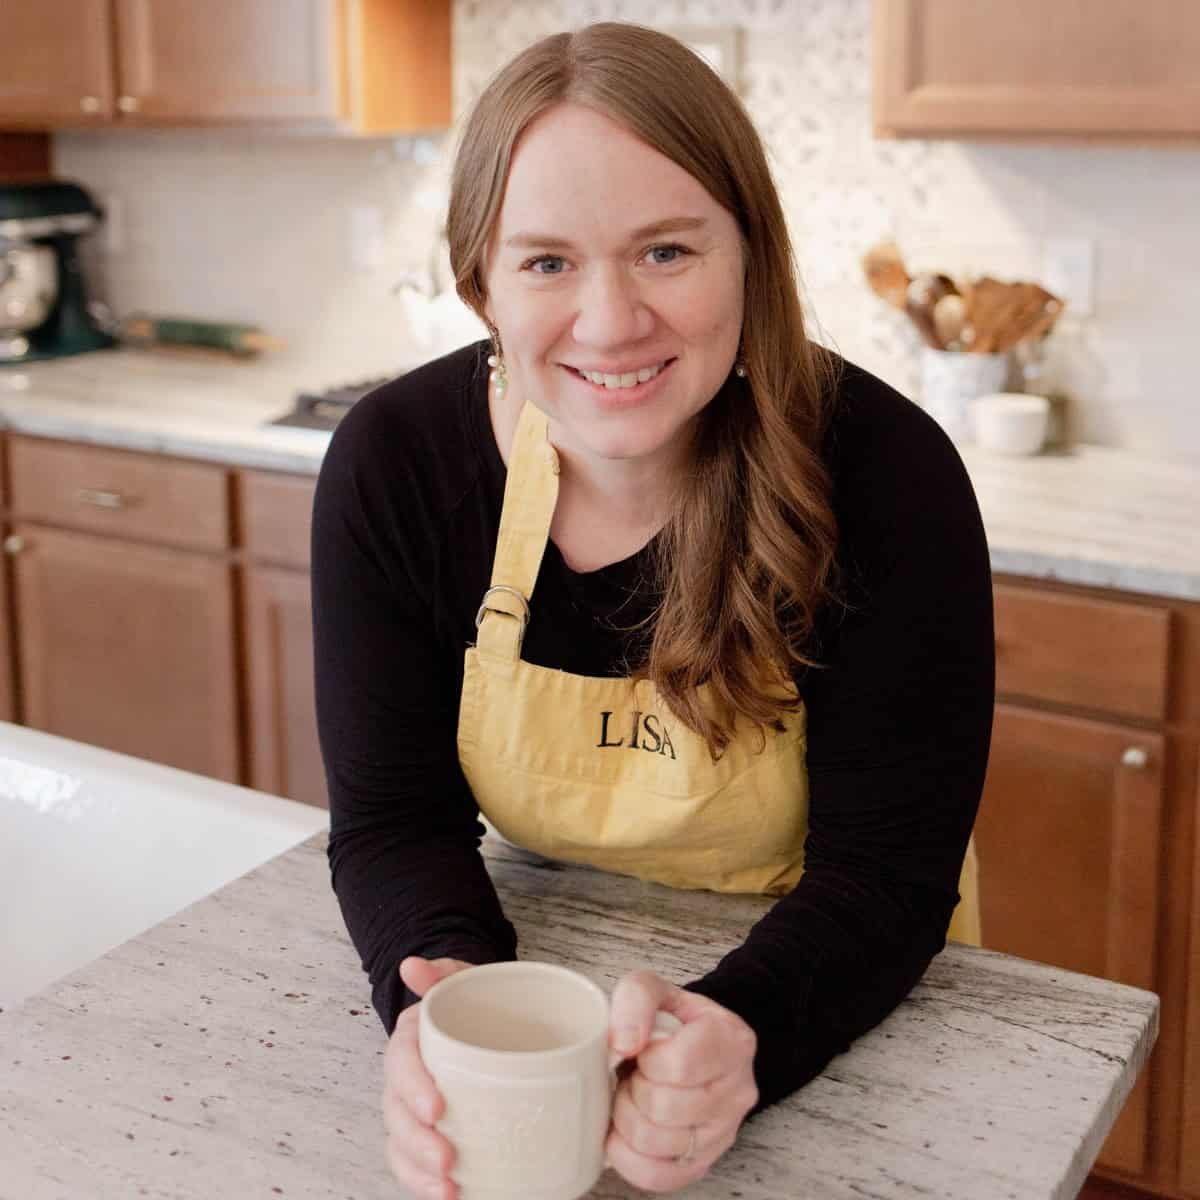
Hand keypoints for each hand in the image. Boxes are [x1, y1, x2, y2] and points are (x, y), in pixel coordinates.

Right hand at [381, 956, 472, 1199]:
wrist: (487, 1018)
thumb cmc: (474, 1001)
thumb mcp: (464, 977)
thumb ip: (442, 971)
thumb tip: (412, 965)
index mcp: (410, 1038)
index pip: (400, 1061)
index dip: (413, 1087)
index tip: (438, 1108)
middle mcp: (404, 1077)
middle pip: (396, 1112)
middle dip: (417, 1141)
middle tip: (448, 1159)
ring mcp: (412, 1108)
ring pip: (400, 1144)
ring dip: (418, 1171)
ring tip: (449, 1188)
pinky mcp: (426, 1134)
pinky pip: (413, 1164)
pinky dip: (424, 1183)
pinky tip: (452, 1196)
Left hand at [605, 970, 757, 1192]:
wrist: (696, 1046)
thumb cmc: (674, 1022)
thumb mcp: (656, 988)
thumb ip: (636, 998)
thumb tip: (622, 1042)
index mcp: (732, 1041)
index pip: (679, 1064)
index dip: (646, 1059)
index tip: (643, 1049)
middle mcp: (737, 1091)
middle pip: (662, 1106)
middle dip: (632, 1087)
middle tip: (634, 1074)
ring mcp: (723, 1132)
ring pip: (654, 1143)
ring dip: (626, 1118)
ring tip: (633, 1097)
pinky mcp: (703, 1163)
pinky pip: (655, 1176)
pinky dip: (627, 1156)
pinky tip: (626, 1131)